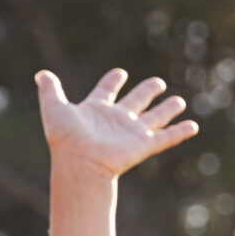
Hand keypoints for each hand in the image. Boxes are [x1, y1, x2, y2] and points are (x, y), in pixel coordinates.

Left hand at [37, 69, 197, 179]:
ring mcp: (131, 133)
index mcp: (97, 110)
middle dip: (147, 91)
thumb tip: (40, 74)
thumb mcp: (54, 107)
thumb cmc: (65, 138)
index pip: (107, 91)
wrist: (79, 162)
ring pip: (155, 117)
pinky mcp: (143, 145)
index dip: (112, 81)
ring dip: (168, 109)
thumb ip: (49, 90)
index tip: (120, 73)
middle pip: (136, 101)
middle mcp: (116, 121)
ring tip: (180, 100)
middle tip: (158, 83)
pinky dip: (180, 132)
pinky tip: (193, 126)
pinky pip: (166, 137)